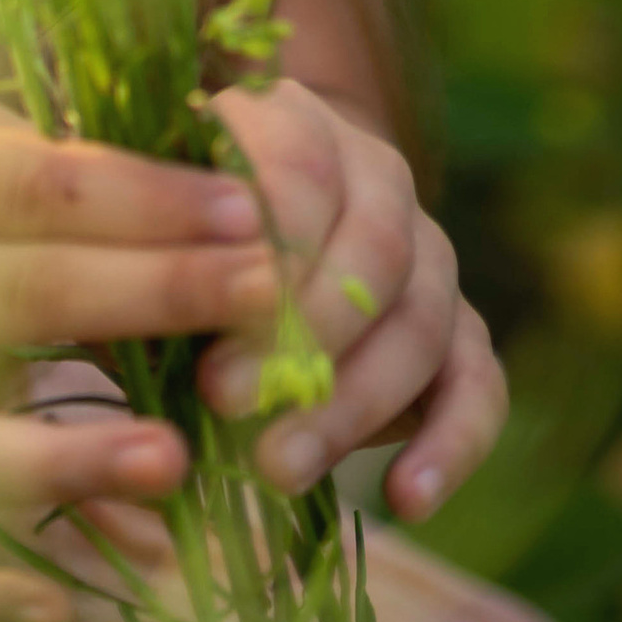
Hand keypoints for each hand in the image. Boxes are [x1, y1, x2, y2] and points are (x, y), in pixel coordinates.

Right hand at [0, 100, 274, 621]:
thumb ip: (37, 160)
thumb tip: (194, 182)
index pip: (39, 191)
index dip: (152, 200)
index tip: (251, 208)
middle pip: (22, 299)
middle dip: (157, 296)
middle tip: (269, 295)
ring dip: (68, 464)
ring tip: (175, 459)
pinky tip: (64, 608)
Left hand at [196, 80, 504, 520]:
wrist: (233, 246)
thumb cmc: (166, 236)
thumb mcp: (142, 227)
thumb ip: (152, 247)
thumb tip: (163, 301)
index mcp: (296, 122)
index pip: (304, 169)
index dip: (265, 254)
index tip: (203, 338)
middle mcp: (377, 174)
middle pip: (375, 248)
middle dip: (305, 337)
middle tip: (225, 405)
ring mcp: (429, 250)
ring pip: (423, 319)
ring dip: (351, 403)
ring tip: (276, 469)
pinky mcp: (460, 329)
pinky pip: (479, 383)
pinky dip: (450, 443)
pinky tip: (406, 500)